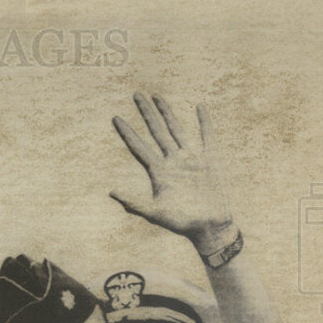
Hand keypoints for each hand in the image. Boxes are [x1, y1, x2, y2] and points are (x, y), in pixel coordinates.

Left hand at [110, 93, 235, 252]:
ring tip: (157, 96)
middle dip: (146, 113)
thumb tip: (111, 192)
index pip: (139, 147)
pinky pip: (207, 136)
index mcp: (158, 172)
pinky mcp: (210, 160)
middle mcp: (172, 162)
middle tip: (135, 94)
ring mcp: (191, 159)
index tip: (115, 118)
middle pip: (156, 132)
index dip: (127, 133)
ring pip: (176, 130)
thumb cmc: (181, 223)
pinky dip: (204, 122)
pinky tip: (199, 106)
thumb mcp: (155, 213)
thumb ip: (134, 203)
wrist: (208, 227)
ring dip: (167, 113)